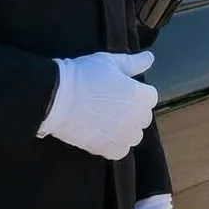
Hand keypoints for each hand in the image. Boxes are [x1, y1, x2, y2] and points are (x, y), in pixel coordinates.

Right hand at [36, 51, 157, 159]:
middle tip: (111, 104)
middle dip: (132, 111)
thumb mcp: (109, 61)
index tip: (120, 90)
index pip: (150, 97)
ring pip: (134, 135)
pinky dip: (114, 144)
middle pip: (143, 117)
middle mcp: (136, 117)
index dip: (136, 92)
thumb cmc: (84, 75)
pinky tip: (101, 134)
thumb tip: (150, 58)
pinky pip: (121, 150)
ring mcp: (124, 135)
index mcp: (139, 94)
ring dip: (125, 129)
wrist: (57, 98)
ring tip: (106, 120)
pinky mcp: (110, 149)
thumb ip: (133, 63)